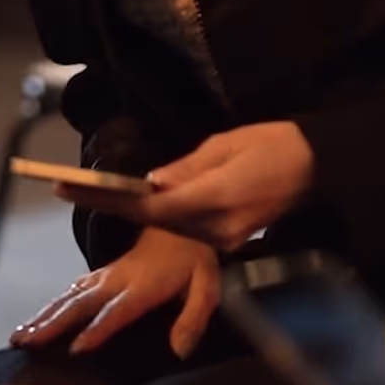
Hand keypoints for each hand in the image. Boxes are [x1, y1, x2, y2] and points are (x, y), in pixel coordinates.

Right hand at [11, 227, 220, 358]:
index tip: (76, 348)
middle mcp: (118, 279)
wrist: (178, 215)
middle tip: (26, 343)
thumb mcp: (207, 285)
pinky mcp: (101, 273)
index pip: (118, 310)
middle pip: (81, 303)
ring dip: (43, 316)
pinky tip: (35, 320)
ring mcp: (106, 275)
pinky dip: (51, 305)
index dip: (98, 329)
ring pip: (69, 296)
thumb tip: (179, 351)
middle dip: (52, 323)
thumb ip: (194, 317)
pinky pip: (72, 289)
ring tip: (19, 336)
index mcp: (144, 285)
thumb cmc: (194, 256)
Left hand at [63, 122, 312, 251]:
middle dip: (109, 202)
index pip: (150, 204)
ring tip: (89, 191)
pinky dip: (160, 214)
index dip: (108, 198)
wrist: (319, 166)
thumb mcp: (227, 145)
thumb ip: (187, 168)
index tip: (71, 187)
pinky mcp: (231, 240)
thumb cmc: (275, 144)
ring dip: (131, 208)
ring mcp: (225, 239)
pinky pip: (187, 228)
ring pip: (167, 226)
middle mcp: (217, 227)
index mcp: (215, 198)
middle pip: (153, 219)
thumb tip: (152, 182)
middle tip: (65, 187)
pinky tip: (135, 200)